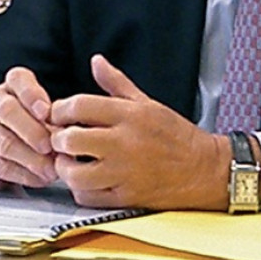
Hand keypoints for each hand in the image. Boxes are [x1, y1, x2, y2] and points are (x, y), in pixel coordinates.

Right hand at [0, 67, 57, 187]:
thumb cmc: (27, 125)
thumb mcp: (40, 114)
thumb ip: (52, 120)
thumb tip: (67, 135)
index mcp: (11, 86)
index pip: (18, 79)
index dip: (32, 94)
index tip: (47, 112)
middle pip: (8, 111)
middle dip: (32, 131)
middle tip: (50, 147)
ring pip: (3, 142)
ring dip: (30, 158)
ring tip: (50, 169)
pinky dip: (23, 174)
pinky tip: (39, 178)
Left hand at [46, 55, 230, 209]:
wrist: (202, 169)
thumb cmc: (175, 135)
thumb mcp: (147, 102)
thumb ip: (116, 83)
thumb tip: (96, 62)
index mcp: (130, 115)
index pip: (80, 106)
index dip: (60, 109)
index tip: (58, 114)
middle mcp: (125, 143)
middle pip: (70, 140)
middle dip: (58, 139)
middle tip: (61, 139)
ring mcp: (124, 173)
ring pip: (74, 174)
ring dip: (65, 167)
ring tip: (70, 161)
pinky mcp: (125, 198)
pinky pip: (87, 197)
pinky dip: (80, 189)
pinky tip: (86, 179)